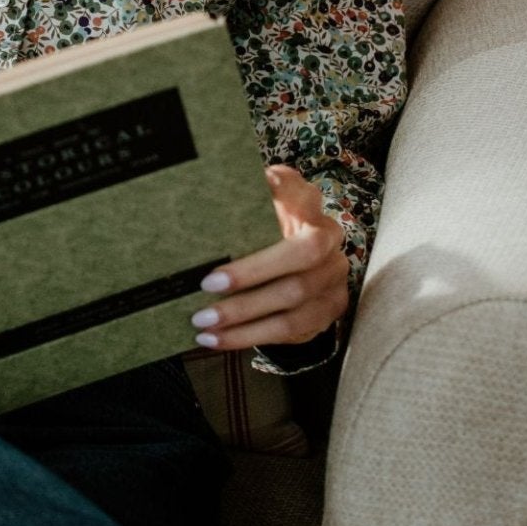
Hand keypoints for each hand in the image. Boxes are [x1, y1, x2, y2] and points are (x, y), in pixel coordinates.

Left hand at [191, 165, 346, 351]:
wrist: (294, 264)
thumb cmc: (259, 230)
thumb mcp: (251, 211)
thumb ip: (236, 201)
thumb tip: (194, 187)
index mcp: (306, 204)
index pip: (298, 193)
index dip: (282, 190)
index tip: (261, 189)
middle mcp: (327, 237)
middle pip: (302, 254)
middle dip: (252, 272)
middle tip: (207, 284)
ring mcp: (332, 277)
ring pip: (294, 299)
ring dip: (244, 315)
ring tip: (203, 322)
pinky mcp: (328, 310)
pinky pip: (290, 329)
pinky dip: (250, 336)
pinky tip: (218, 339)